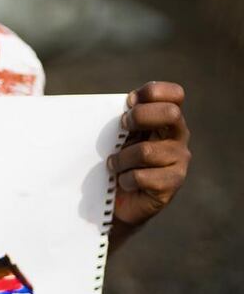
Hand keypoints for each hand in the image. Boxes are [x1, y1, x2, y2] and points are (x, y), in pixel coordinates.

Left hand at [109, 81, 189, 229]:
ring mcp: (179, 161)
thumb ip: (128, 118)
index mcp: (168, 119)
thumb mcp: (122, 135)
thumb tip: (128, 102)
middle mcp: (179, 137)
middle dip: (140, 117)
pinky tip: (123, 182)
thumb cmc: (120, 161)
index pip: (175, 94)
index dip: (152, 92)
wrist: (119, 200)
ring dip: (121, 159)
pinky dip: (124, 179)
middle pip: (171, 113)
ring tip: (113, 165)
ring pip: (146, 151)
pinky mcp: (171, 185)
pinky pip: (141, 177)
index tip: (129, 102)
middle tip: (122, 127)